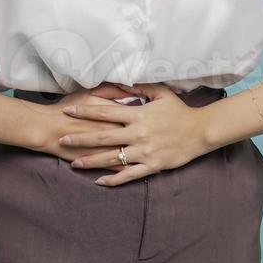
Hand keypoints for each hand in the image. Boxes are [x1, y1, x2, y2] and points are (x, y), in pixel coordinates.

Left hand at [58, 82, 211, 186]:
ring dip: (91, 161)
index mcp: (138, 115)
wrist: (200, 131)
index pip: (105, 111)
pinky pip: (129, 175)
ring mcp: (144, 152)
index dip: (85, 111)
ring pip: (112, 158)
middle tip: (62, 140)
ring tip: (73, 163)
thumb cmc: (179, 110)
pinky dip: (113, 179)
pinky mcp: (152, 166)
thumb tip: (121, 81)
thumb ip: (140, 87)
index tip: (68, 111)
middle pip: (102, 137)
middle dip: (80, 139)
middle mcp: (138, 134)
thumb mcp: (161, 93)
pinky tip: (99, 181)